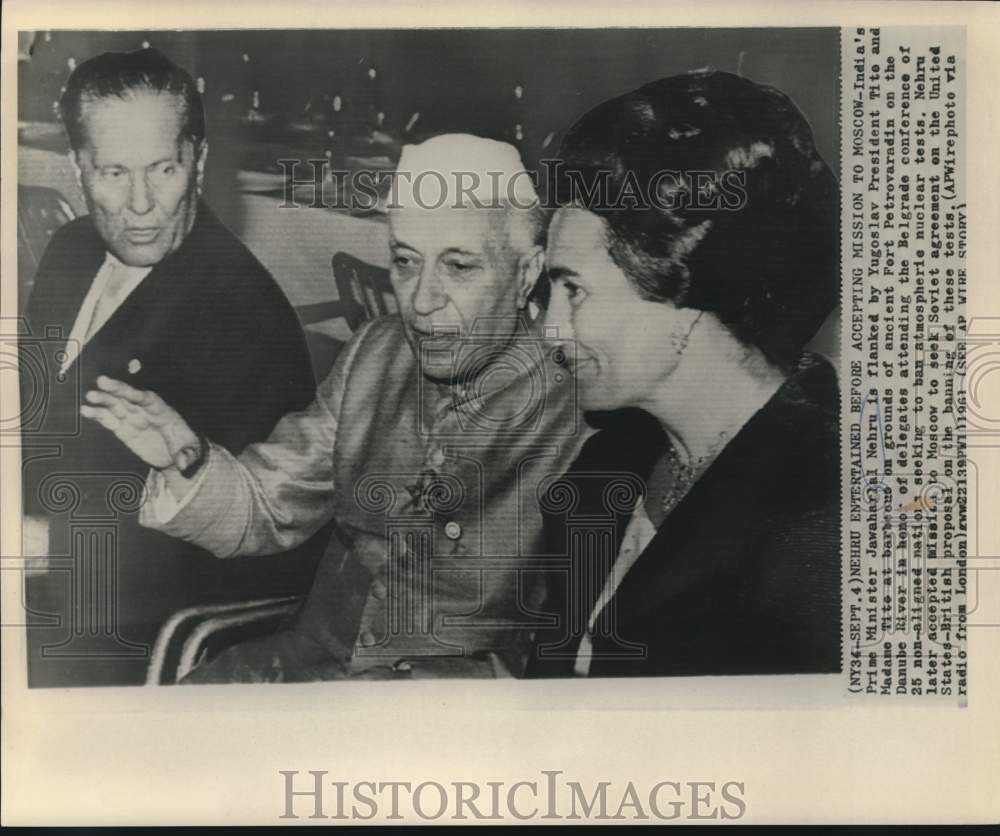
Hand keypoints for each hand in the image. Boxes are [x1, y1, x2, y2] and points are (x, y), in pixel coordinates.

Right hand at [81, 376, 198, 470]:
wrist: (177, 457)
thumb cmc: (187, 449)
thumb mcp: (193, 453)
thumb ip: (188, 456)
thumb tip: (183, 464)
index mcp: (164, 412)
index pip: (150, 400)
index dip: (138, 395)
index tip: (130, 393)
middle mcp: (146, 412)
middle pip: (130, 397)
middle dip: (117, 389)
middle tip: (102, 381)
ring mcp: (133, 419)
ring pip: (116, 406)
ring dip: (104, 400)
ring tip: (90, 397)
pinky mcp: (123, 429)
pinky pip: (109, 420)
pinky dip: (98, 414)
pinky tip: (86, 410)